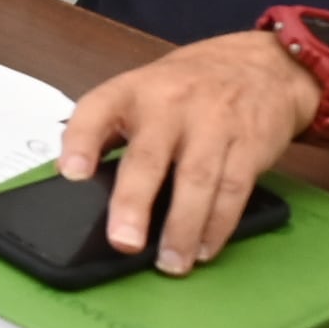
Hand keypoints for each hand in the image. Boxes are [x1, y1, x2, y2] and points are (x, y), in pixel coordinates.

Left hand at [61, 31, 326, 272]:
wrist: (261, 64)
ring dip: (183, 228)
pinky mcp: (250, 143)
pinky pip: (234, 188)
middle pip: (149, 156)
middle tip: (123, 242)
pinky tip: (205, 248)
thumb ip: (105, 130)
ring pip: (197, 180)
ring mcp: (213, 123)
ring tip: (170, 263)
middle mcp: (169, 105)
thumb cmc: (187, 86)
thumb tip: (67, 174)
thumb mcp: (139, 92)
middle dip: (134, 202)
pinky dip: (219, 224)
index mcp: (131, 91)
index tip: (70, 175)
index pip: (96, 111)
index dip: (80, 142)